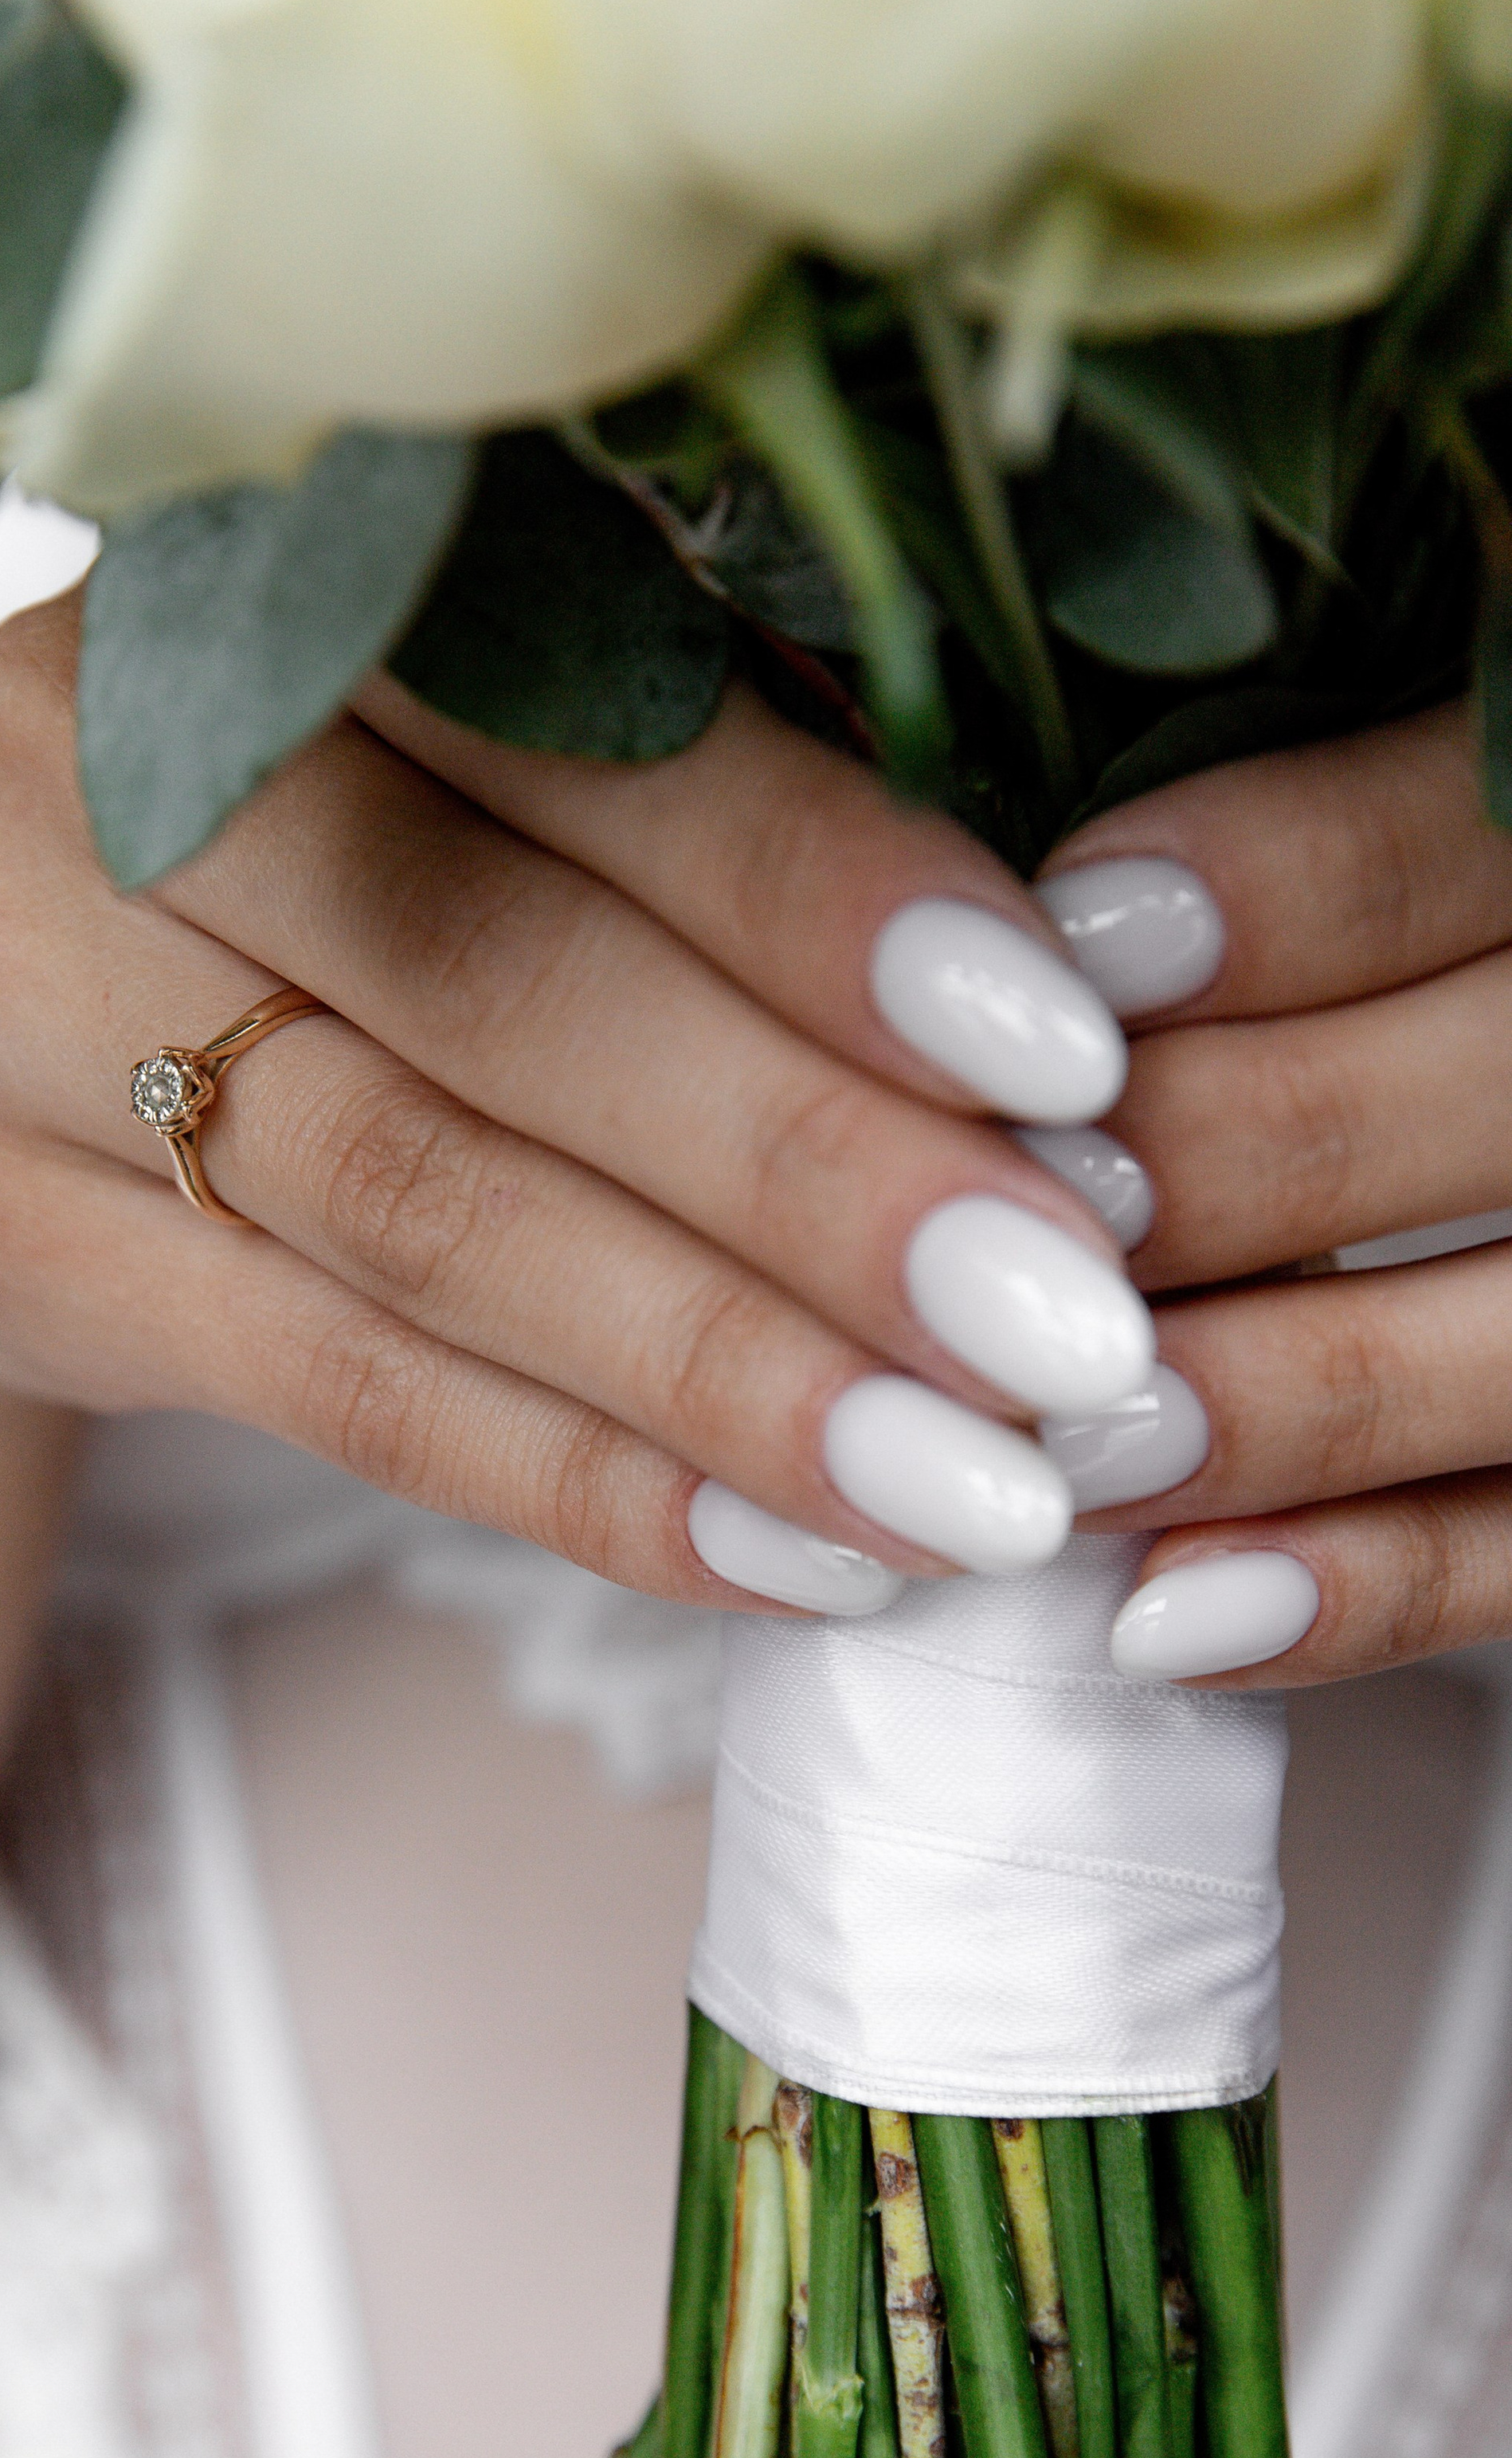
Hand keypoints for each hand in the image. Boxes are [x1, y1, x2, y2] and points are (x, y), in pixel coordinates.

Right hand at [0, 590, 1170, 1609]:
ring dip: (723, 1370)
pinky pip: (341, 1390)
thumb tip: (1077, 1023)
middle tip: (1064, 1331)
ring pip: (427, 1212)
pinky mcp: (12, 1238)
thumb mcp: (522, 761)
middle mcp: (93, 756)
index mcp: (275, 569)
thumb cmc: (358, 855)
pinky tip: (777, 1557)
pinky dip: (583, 1481)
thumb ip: (729, 817)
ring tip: (963, 1486)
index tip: (1075, 1062)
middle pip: (497, 988)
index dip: (828, 901)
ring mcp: (10, 1000)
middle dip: (810, 1173)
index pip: (583, 734)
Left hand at [1016, 700, 1511, 1687]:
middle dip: (1209, 1157)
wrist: (1465, 1167)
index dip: (1269, 891)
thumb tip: (1005, 917)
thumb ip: (1266, 864)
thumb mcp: (1363, 885)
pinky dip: (1347, 1593)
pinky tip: (1159, 1615)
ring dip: (1257, 1401)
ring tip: (1054, 1441)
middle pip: (1471, 1095)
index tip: (1068, 947)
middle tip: (996, 1208)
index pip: (1459, 842)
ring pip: (1503, 1352)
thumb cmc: (1349, 1014)